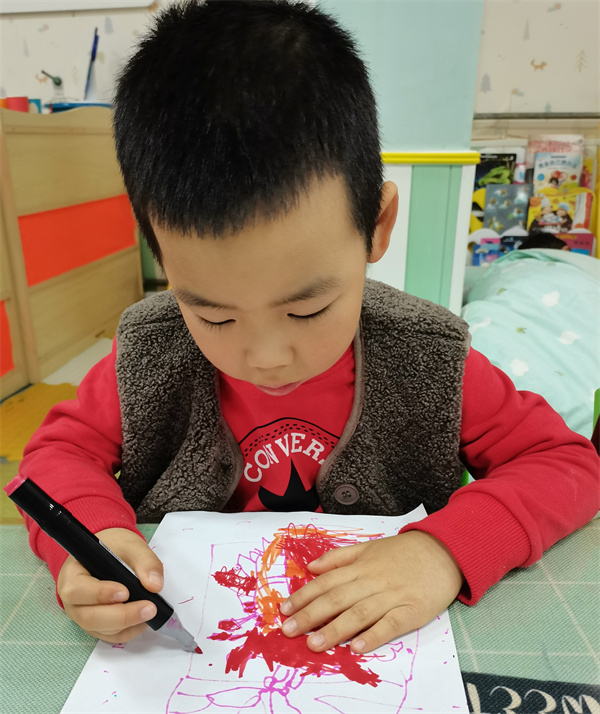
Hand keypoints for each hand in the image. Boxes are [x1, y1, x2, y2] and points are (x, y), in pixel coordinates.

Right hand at [57, 527, 163, 643]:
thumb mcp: (131, 545)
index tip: (125, 592)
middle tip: (149, 608)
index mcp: (72, 575)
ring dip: (126, 625)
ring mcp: (82, 615)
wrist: (109, 553)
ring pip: (99, 629)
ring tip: (150, 612)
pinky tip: (143, 621)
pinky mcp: (95, 625)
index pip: (78, 590)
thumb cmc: (114, 547)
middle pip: (89, 617)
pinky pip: (109, 636)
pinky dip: (127, 631)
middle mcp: (73, 600)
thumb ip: (145, 561)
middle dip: (121, 615)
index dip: (100, 594)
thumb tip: (155, 585)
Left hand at [279, 530, 463, 652]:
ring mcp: (392, 596)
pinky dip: (373, 636)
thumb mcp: (369, 546)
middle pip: (337, 598)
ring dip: (334, 630)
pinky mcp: (411, 611)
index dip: (304, 596)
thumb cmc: (404, 552)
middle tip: (288, 630)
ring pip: (358, 613)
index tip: (284, 609)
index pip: (327, 582)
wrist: (444, 551)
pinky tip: (356, 648)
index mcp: (361, 565)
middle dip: (310, 615)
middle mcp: (372, 580)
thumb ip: (339, 557)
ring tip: (314, 644)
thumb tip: (311, 568)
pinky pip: (390, 625)